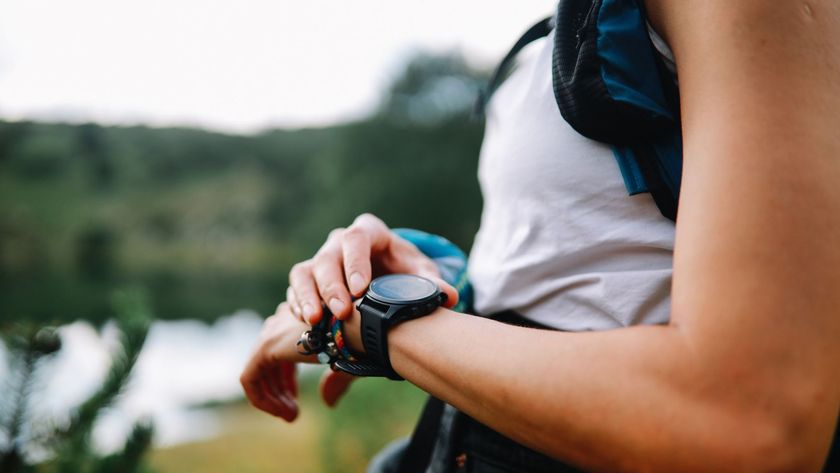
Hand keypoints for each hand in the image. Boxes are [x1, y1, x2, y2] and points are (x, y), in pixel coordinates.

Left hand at [240, 302, 359, 418]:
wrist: (360, 329)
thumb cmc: (361, 342)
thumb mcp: (344, 364)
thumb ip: (332, 381)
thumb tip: (328, 402)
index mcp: (298, 320)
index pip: (280, 354)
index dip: (286, 382)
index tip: (296, 403)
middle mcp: (281, 322)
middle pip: (268, 364)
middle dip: (279, 391)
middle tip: (292, 415)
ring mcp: (272, 333)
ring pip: (257, 373)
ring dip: (272, 399)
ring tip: (290, 416)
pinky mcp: (265, 347)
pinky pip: (250, 379)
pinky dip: (261, 399)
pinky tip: (282, 412)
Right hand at [285, 213, 458, 323]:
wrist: (386, 274)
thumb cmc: (404, 270)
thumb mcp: (419, 273)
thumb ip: (431, 284)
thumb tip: (449, 296)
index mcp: (369, 232)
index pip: (357, 239)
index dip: (356, 263)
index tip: (361, 290)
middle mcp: (340, 242)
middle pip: (328, 258)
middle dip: (332, 286)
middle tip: (341, 313)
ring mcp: (322, 258)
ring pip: (306, 271)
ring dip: (308, 296)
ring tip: (315, 320)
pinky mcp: (308, 278)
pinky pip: (296, 286)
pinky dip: (299, 303)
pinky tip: (307, 322)